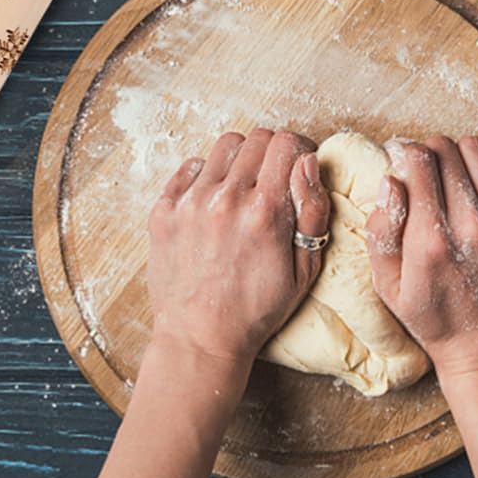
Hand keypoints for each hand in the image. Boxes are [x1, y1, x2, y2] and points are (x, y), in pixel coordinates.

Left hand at [147, 129, 330, 370]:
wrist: (199, 339)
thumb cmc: (256, 311)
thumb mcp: (304, 270)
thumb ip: (313, 211)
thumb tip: (309, 163)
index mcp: (264, 212)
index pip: (286, 143)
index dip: (300, 150)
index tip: (299, 165)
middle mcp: (225, 199)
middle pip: (257, 138)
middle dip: (273, 153)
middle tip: (274, 179)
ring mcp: (190, 202)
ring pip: (224, 146)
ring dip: (240, 160)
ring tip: (243, 189)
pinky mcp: (164, 209)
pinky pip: (190, 167)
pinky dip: (207, 176)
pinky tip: (214, 202)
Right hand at [365, 135, 477, 379]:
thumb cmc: (434, 318)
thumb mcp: (388, 285)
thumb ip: (381, 230)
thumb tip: (390, 180)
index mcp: (431, 241)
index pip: (418, 160)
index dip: (403, 152)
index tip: (399, 160)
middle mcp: (472, 226)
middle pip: (446, 148)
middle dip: (427, 151)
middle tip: (421, 170)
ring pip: (477, 149)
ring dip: (457, 155)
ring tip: (449, 176)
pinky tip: (476, 192)